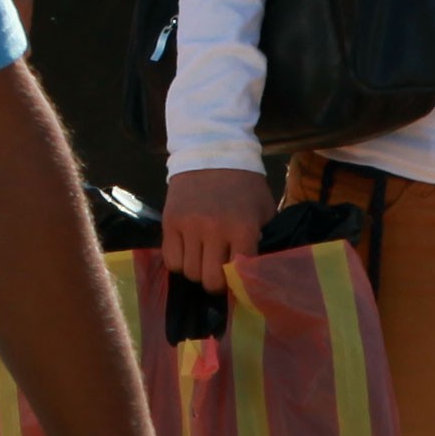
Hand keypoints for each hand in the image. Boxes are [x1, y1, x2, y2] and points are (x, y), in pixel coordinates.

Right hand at [160, 165, 274, 291]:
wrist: (212, 151)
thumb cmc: (244, 184)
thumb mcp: (264, 210)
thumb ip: (261, 240)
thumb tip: (253, 270)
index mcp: (243, 228)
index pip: (238, 274)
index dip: (238, 284)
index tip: (237, 282)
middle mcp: (214, 230)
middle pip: (209, 280)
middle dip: (216, 283)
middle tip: (218, 274)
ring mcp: (189, 226)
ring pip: (189, 272)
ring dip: (197, 270)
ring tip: (202, 259)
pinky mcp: (169, 222)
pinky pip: (170, 259)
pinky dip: (179, 262)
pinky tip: (188, 252)